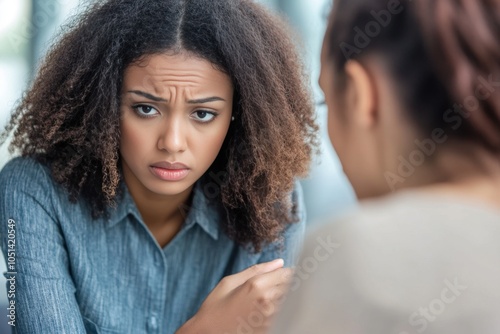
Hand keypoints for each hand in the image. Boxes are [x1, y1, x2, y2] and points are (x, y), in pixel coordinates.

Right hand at [177, 259, 292, 333]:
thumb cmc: (215, 307)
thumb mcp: (230, 282)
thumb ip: (256, 270)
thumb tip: (279, 262)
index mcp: (256, 285)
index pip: (287, 274)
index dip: (289, 273)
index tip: (286, 275)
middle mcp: (266, 301)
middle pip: (292, 288)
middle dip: (289, 285)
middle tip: (276, 288)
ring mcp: (269, 318)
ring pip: (290, 303)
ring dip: (286, 299)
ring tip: (269, 301)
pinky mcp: (268, 329)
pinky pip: (284, 317)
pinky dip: (281, 312)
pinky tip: (267, 312)